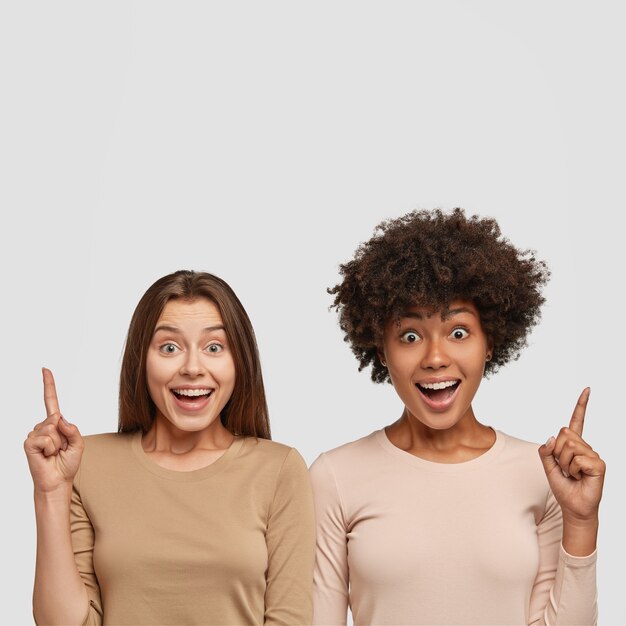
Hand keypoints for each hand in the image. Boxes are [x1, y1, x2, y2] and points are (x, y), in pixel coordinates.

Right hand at [24, 368, 83, 493]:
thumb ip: (73, 429)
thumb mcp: (78, 444)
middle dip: (64, 436)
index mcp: (56, 424)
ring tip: (53, 454)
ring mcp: (34, 434)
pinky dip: (50, 448)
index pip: (51, 401)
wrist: (58, 481)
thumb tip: (59, 419)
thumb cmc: (67, 464)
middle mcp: (43, 426)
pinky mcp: (29, 442)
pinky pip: (45, 438)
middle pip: (58, 419)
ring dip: (57, 444)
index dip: (49, 385)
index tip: (45, 369)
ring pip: (52, 429)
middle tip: (60, 450)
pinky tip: (46, 455)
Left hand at [538, 388, 605, 522]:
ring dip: (564, 463)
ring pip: (568, 447)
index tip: (587, 389)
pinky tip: (580, 477)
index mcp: (573, 444)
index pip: (577, 421)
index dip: (581, 405)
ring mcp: (593, 455)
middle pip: (563, 434)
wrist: (573, 507)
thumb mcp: (548, 467)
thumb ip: (545, 451)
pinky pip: (578, 459)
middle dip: (557, 452)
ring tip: (572, 474)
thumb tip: (552, 437)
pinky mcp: (599, 464)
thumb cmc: (563, 486)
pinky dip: (574, 470)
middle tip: (564, 467)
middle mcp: (585, 447)